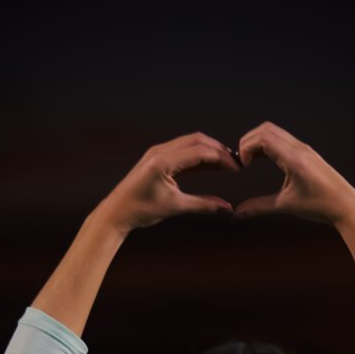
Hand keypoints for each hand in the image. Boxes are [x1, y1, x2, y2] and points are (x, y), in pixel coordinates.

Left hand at [98, 132, 239, 235]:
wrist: (117, 212)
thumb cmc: (141, 210)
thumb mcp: (175, 207)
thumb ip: (203, 204)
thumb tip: (226, 208)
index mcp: (164, 161)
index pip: (201, 152)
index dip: (222, 158)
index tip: (237, 167)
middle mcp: (160, 151)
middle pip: (197, 141)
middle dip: (218, 150)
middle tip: (235, 162)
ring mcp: (157, 152)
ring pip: (190, 142)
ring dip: (209, 150)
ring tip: (226, 163)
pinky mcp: (157, 157)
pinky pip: (182, 149)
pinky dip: (198, 155)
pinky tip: (209, 165)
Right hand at [233, 121, 354, 225]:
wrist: (346, 205)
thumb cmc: (320, 205)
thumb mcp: (286, 206)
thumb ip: (259, 207)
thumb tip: (237, 214)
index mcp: (294, 158)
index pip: (263, 137)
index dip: (246, 147)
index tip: (243, 166)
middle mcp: (299, 148)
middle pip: (266, 129)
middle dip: (248, 142)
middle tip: (242, 162)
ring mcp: (304, 148)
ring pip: (274, 132)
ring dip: (258, 142)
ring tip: (250, 162)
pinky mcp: (306, 152)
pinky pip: (283, 140)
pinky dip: (268, 145)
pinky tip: (264, 161)